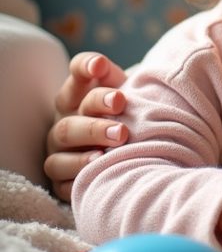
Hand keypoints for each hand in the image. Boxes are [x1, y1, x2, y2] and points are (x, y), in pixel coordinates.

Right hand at [44, 53, 127, 200]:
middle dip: (94, 128)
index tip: (100, 65)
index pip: (75, 76)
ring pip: (59, 158)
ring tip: (105, 157)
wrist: (132, 147)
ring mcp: (59, 154)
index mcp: (78, 97)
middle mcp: (64, 124)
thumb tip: (101, 65)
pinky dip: (77, 180)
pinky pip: (62, 185)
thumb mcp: (126, 92)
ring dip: (83, 158)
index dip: (83, 68)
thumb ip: (116, 79)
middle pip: (68, 125)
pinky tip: (95, 174)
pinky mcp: (61, 182)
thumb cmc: (128, 116)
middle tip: (122, 131)